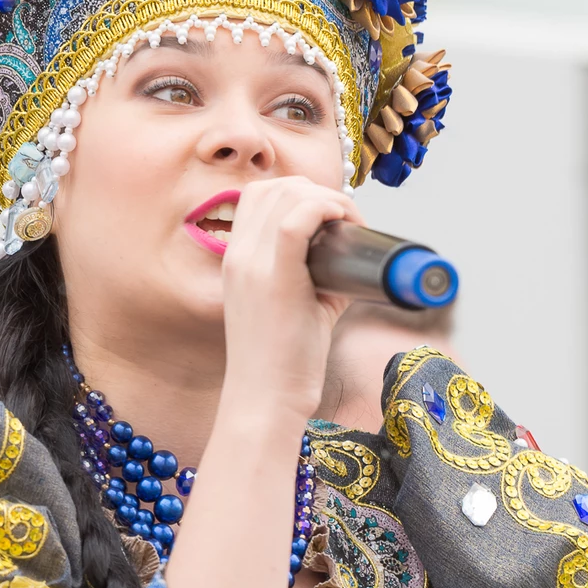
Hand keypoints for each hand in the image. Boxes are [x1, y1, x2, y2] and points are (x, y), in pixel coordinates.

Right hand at [219, 175, 363, 421]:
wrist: (265, 400)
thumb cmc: (283, 360)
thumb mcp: (293, 305)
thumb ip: (315, 274)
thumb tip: (352, 255)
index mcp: (236, 258)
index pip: (257, 196)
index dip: (297, 191)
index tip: (329, 213)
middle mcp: (238, 255)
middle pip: (273, 187)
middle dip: (315, 189)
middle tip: (345, 217)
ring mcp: (251, 265)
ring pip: (284, 195)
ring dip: (325, 197)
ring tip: (348, 221)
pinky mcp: (274, 280)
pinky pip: (296, 220)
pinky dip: (325, 208)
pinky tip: (345, 221)